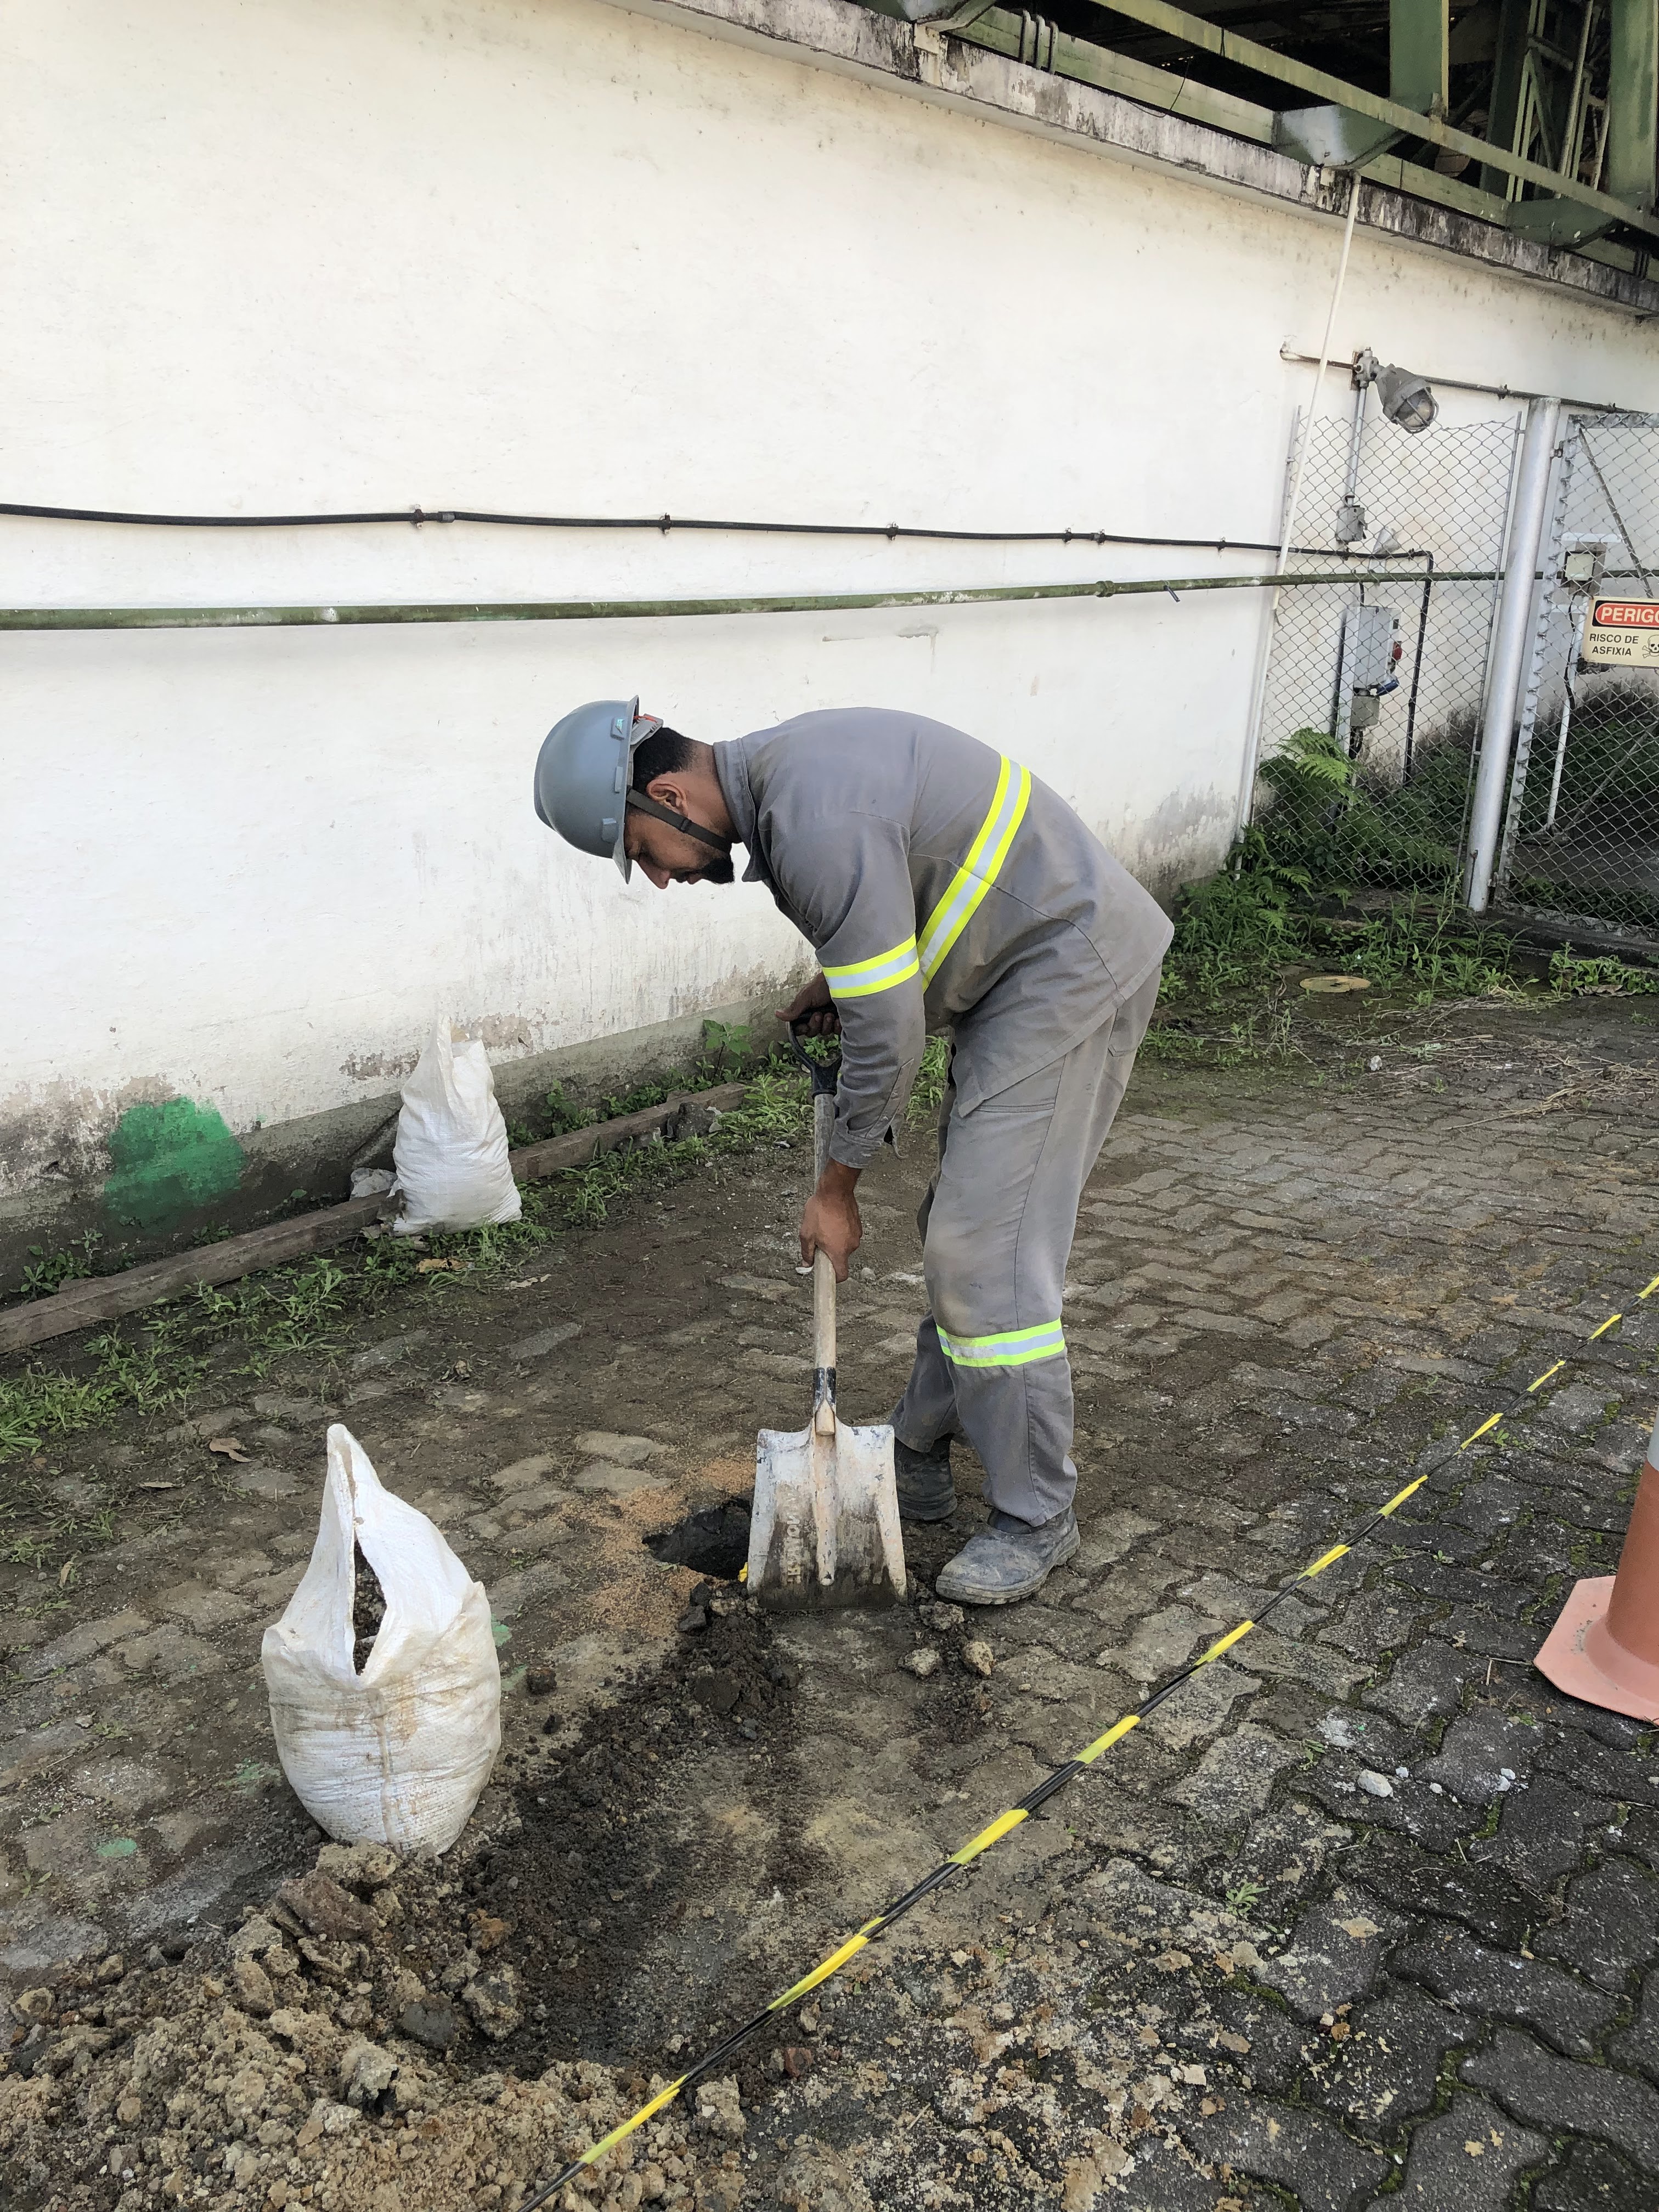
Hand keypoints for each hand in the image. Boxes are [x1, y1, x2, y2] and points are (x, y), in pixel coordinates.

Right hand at [775, 972, 840, 1037]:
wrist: (843, 981)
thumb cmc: (822, 985)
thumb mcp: (806, 996)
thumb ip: (793, 1009)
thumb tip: (776, 1014)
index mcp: (806, 1011)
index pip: (800, 1028)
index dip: (802, 1030)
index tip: (805, 1026)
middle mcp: (817, 1016)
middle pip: (812, 1032)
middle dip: (815, 1025)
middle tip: (819, 1014)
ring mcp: (830, 1019)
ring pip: (824, 1032)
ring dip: (826, 1025)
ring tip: (830, 1014)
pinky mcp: (842, 1021)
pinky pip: (837, 1032)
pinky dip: (837, 1027)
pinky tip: (838, 1019)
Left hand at [800, 1161, 860, 1282]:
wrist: (835, 1190)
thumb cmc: (820, 1211)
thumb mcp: (806, 1234)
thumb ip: (807, 1253)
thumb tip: (807, 1264)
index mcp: (838, 1252)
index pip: (842, 1275)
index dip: (834, 1278)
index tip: (827, 1275)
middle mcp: (851, 1246)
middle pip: (841, 1258)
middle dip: (830, 1252)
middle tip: (818, 1240)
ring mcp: (856, 1235)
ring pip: (844, 1244)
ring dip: (835, 1240)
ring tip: (825, 1226)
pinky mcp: (858, 1225)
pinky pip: (848, 1234)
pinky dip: (841, 1231)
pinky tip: (832, 1220)